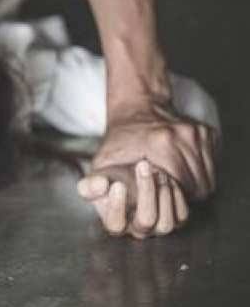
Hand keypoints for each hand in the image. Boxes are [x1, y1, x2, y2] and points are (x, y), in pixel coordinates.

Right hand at [78, 160, 187, 238]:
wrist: (132, 173)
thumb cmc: (112, 180)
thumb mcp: (95, 179)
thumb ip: (89, 185)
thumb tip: (100, 185)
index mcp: (115, 221)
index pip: (115, 225)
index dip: (117, 207)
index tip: (117, 184)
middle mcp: (137, 228)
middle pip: (146, 221)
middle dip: (146, 192)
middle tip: (143, 165)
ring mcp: (157, 226)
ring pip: (166, 223)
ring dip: (162, 192)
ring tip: (156, 170)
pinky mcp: (175, 219)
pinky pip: (181, 215)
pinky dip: (175, 194)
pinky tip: (165, 179)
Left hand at [93, 104, 216, 200]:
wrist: (136, 108)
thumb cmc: (119, 140)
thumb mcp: (102, 161)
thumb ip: (95, 183)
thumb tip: (99, 192)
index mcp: (161, 142)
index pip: (178, 188)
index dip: (168, 198)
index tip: (155, 195)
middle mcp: (184, 135)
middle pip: (197, 187)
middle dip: (181, 196)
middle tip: (163, 192)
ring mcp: (198, 133)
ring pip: (207, 179)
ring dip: (191, 187)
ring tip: (171, 183)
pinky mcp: (207, 133)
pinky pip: (212, 167)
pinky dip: (199, 175)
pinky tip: (179, 170)